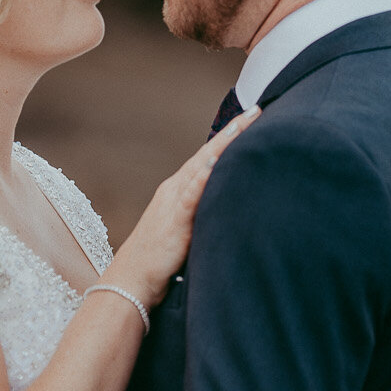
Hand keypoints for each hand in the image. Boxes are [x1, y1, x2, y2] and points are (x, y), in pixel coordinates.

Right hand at [112, 105, 259, 306]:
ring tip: (244, 125)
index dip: (230, 138)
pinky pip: (192, 192)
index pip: (209, 158)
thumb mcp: (188, 232)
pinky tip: (219, 160)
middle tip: (257, 110)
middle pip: (208, 154)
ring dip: (224, 144)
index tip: (253, 119)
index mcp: (180, 191)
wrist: (132, 279)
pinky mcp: (174, 218)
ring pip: (202, 165)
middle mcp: (176, 188)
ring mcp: (173, 200)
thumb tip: (231, 208)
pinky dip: (205, 174)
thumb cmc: (160, 260)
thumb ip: (205, 215)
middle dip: (233, 131)